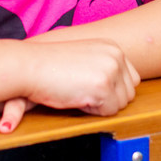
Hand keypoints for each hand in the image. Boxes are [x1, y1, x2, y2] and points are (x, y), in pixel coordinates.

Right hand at [22, 38, 139, 115]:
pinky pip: (109, 112)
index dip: (113, 90)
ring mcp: (111, 70)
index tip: (91, 87)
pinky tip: (76, 97)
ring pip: (121, 104)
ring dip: (100, 105)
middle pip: (129, 94)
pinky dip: (93, 111)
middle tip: (82, 90)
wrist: (28, 66)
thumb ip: (105, 68)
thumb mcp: (84, 59)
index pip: (131, 80)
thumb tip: (124, 91)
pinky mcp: (103, 86)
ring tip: (78, 92)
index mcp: (112, 47)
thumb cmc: (49, 65)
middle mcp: (116, 55)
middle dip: (108, 99)